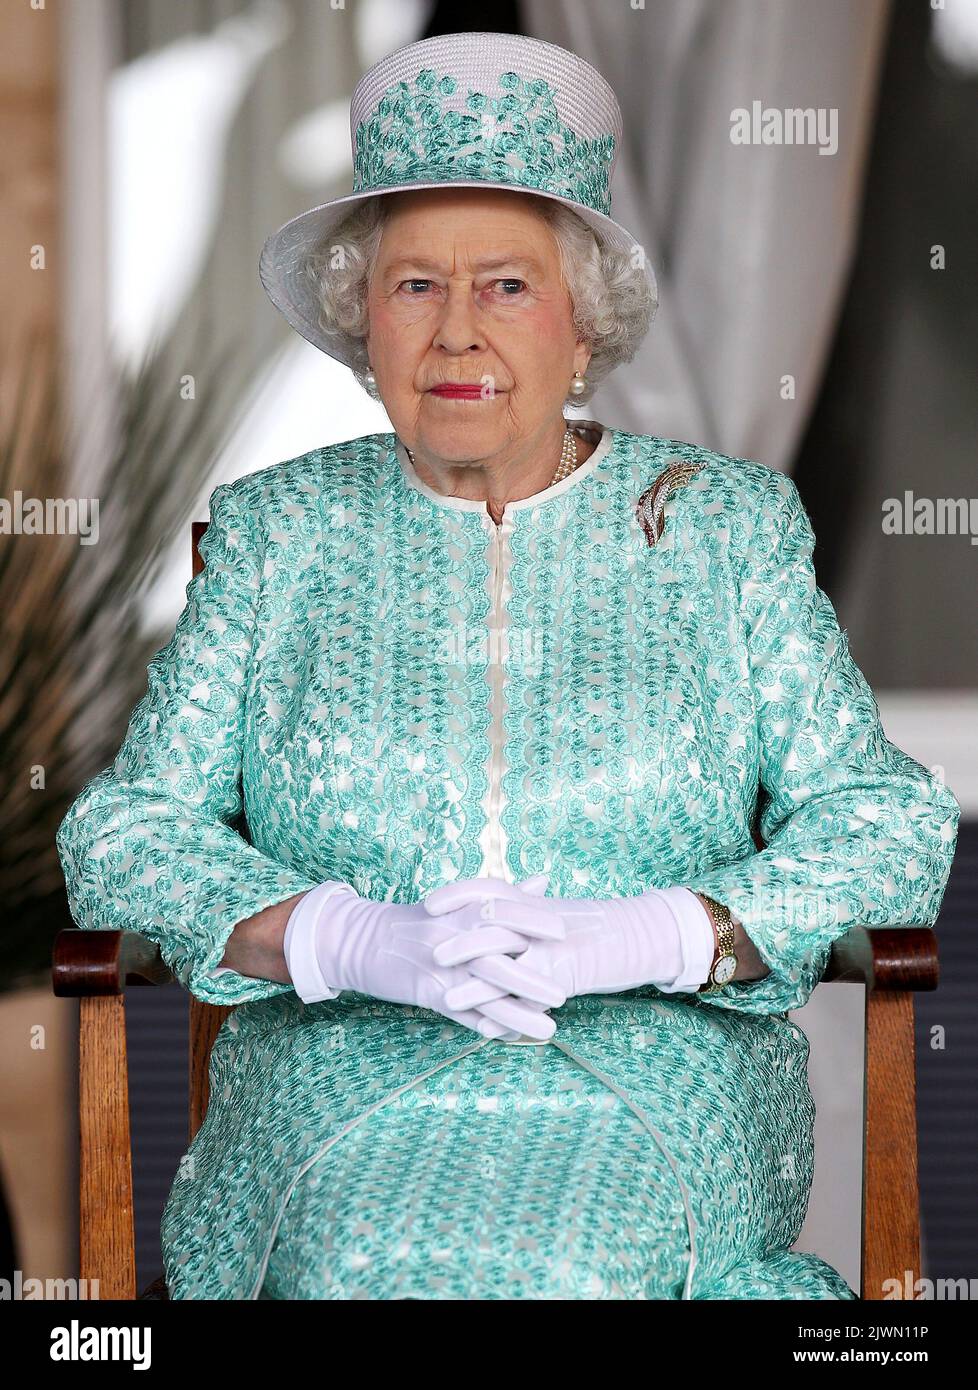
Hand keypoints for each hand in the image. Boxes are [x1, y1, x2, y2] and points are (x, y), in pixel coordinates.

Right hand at [283, 876, 566, 1040]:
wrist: (366, 939)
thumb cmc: (419, 920)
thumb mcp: (458, 902)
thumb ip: (503, 894)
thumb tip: (543, 880)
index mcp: (465, 908)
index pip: (506, 910)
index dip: (536, 921)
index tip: (565, 931)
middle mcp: (456, 935)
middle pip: (501, 954)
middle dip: (535, 975)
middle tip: (565, 992)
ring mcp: (443, 965)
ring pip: (488, 991)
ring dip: (520, 1012)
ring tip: (550, 1029)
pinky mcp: (429, 991)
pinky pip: (466, 1013)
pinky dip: (490, 1027)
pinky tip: (512, 1039)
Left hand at [429, 879, 715, 1009]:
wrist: (638, 936)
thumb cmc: (597, 926)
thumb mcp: (557, 913)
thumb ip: (526, 910)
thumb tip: (496, 908)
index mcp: (533, 902)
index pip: (487, 888)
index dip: (456, 893)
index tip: (429, 901)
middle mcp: (537, 921)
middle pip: (488, 924)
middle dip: (456, 939)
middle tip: (427, 950)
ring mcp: (550, 949)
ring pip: (503, 964)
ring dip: (473, 985)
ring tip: (444, 999)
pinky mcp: (562, 976)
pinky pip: (527, 997)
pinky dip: (505, 1015)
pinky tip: (484, 1031)